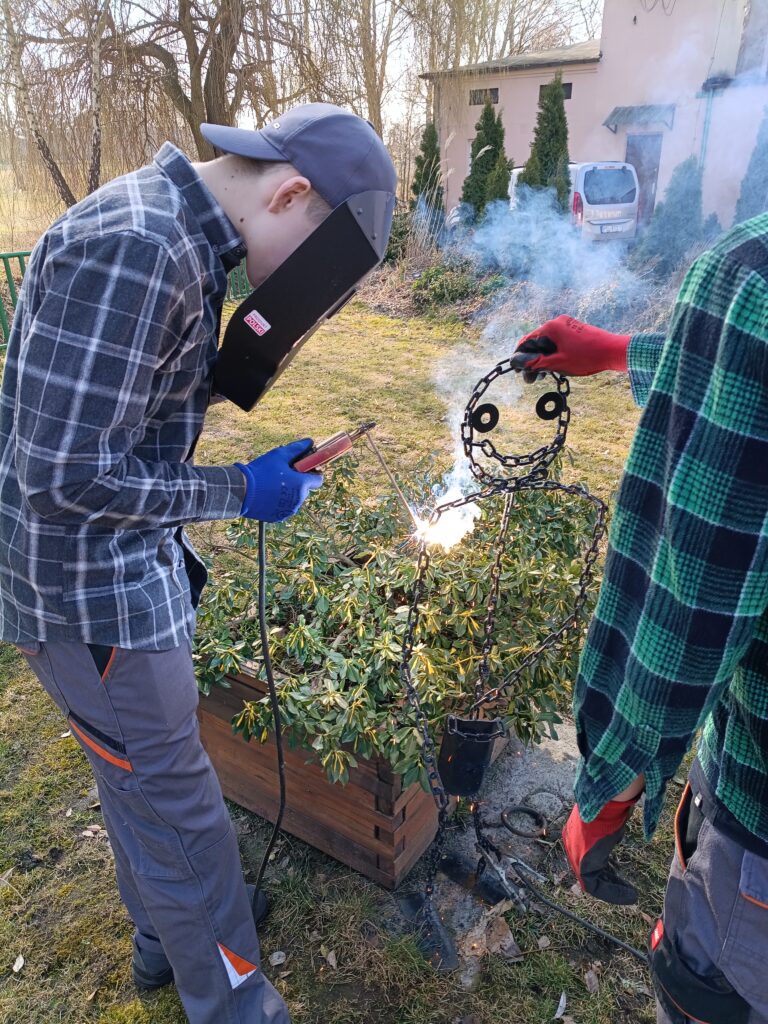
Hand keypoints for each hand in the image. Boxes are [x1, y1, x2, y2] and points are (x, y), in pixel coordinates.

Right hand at [235, 439, 322, 522]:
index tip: (303, 469)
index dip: (312, 473)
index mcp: (301, 484)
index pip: (318, 480)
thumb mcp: (279, 455)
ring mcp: (289, 510)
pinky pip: (284, 508)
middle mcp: (298, 499)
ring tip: (272, 485)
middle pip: (305, 489)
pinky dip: (279, 502)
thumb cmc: (261, 471)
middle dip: (298, 482)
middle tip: (283, 475)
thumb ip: (297, 449)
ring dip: (289, 493)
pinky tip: (268, 495)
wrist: (241, 491)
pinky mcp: (279, 517)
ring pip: (295, 499)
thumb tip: (310, 442)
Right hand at [510, 315, 629, 378]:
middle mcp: (557, 322)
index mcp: (551, 327)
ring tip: (543, 375)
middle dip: (532, 360)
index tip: (518, 371)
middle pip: (537, 342)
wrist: (613, 351)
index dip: (519, 357)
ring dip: (543, 358)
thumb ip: (536, 362)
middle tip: (532, 378)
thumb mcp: (558, 363)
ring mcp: (566, 325)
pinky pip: (557, 342)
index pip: (526, 341)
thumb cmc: (587, 357)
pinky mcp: (574, 330)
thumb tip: (517, 363)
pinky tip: (554, 366)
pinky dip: (553, 353)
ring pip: (547, 343)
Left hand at [561, 796, 639, 904]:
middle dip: (611, 881)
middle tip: (628, 890)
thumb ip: (607, 832)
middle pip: (591, 870)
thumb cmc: (609, 807)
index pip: (588, 857)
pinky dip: (612, 892)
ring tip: (631, 895)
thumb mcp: (607, 821)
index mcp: (575, 834)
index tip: (620, 874)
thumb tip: (615, 837)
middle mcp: (572, 845)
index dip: (606, 869)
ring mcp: (576, 854)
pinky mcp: (583, 862)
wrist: (605, 801)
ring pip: (593, 880)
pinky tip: (629, 894)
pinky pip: (595, 885)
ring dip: (614, 890)